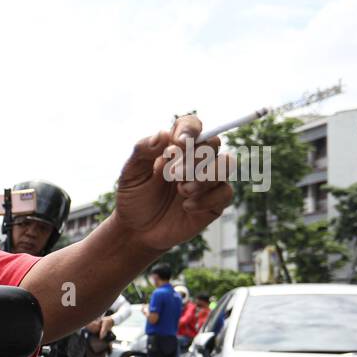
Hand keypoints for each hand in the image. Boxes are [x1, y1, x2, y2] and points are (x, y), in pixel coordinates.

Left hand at [112, 114, 233, 252]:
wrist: (137, 230)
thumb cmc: (134, 197)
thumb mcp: (130, 173)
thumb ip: (142, 150)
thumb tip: (162, 134)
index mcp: (176, 148)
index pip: (192, 125)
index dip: (190, 129)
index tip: (178, 144)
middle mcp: (196, 160)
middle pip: (213, 142)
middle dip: (195, 157)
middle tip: (173, 174)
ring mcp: (208, 180)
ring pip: (226, 164)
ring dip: (204, 176)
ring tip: (181, 191)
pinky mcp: (214, 202)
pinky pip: (226, 192)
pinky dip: (207, 198)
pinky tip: (187, 207)